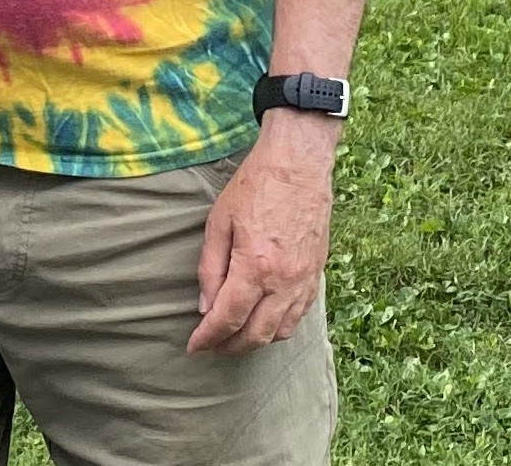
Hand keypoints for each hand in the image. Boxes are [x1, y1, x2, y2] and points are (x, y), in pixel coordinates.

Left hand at [187, 111, 337, 355]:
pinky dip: (280, 326)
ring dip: (256, 341)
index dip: (208, 337)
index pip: (227, 318)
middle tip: (212, 347)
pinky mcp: (317, 274)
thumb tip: (205, 307)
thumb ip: (210, 268)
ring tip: (236, 338)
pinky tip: (265, 321)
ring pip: (281, 331)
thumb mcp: (218, 222)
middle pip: (256, 334)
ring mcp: (305, 280)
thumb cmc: (255, 185)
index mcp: (255, 266)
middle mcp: (284, 281)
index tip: (194, 346)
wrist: (299, 163)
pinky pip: (300, 315)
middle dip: (230, 347)